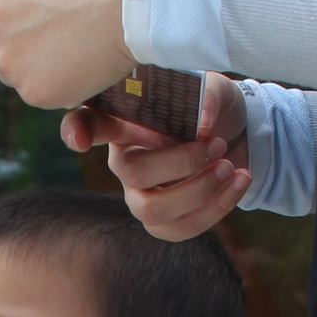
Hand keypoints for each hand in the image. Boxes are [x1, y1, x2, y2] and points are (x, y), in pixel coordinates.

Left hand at [0, 0, 133, 107]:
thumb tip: (7, 1)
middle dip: (19, 36)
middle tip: (61, 19)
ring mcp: (9, 62)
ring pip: (20, 69)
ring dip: (44, 58)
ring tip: (81, 30)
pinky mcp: (35, 92)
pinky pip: (46, 90)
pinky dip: (65, 79)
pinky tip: (88, 55)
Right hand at [63, 72, 251, 239]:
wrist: (240, 137)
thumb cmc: (214, 108)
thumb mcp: (213, 88)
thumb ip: (204, 96)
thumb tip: (202, 126)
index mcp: (126, 123)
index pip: (88, 125)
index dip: (76, 132)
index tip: (79, 140)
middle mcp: (125, 162)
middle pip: (133, 173)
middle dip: (181, 163)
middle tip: (217, 145)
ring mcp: (140, 196)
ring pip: (152, 211)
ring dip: (199, 191)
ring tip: (230, 167)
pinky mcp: (164, 223)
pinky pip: (181, 229)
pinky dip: (218, 207)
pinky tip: (240, 181)